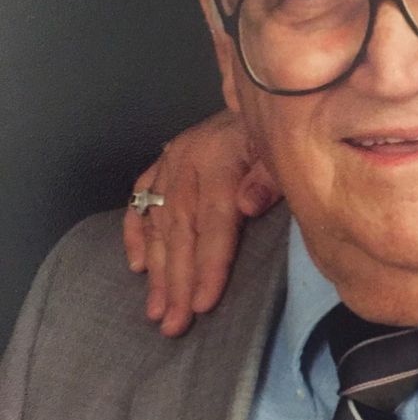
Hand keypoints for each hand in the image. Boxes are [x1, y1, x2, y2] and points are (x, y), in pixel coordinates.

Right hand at [123, 110, 280, 336]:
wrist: (259, 95)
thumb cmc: (275, 135)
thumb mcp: (281, 152)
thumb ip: (269, 178)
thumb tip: (248, 206)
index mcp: (218, 160)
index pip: (213, 223)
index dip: (208, 265)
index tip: (203, 304)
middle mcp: (187, 163)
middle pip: (180, 232)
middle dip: (177, 282)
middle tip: (174, 323)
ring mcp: (170, 164)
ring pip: (158, 224)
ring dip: (156, 271)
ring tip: (157, 311)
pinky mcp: (162, 164)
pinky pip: (140, 202)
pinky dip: (135, 234)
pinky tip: (136, 266)